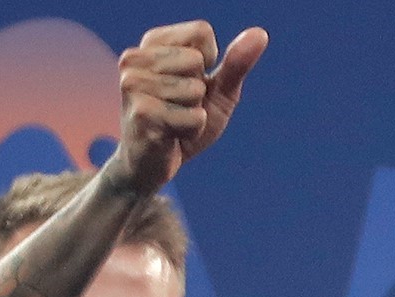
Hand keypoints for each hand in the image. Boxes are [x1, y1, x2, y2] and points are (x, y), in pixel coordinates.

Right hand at [111, 21, 266, 192]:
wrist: (150, 166)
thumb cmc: (183, 123)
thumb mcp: (216, 91)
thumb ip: (236, 63)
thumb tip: (261, 34)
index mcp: (151, 43)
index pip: (201, 32)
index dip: (208, 62)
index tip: (189, 81)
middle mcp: (134, 59)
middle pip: (196, 61)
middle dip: (199, 91)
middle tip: (178, 108)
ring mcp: (134, 86)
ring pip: (194, 90)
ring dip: (194, 114)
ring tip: (173, 122)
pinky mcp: (142, 114)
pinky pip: (194, 118)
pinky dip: (192, 131)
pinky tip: (171, 137)